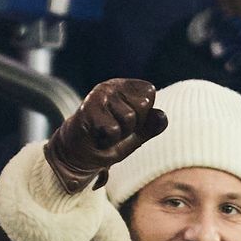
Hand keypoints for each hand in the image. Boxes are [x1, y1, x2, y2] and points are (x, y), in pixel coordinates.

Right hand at [44, 78, 167, 193]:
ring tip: (105, 133)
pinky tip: (97, 137)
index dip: (142, 117)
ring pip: (128, 119)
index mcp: (124, 87)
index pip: (149, 94)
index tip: (127, 124)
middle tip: (114, 129)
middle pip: (142, 106)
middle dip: (132, 126)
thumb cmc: (107, 142)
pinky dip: (108, 141)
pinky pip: (113, 130)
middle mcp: (111, 86)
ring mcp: (98, 95)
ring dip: (119, 134)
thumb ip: (150, 127)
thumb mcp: (134, 136)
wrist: (77, 155)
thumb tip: (163, 117)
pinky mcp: (88, 109)